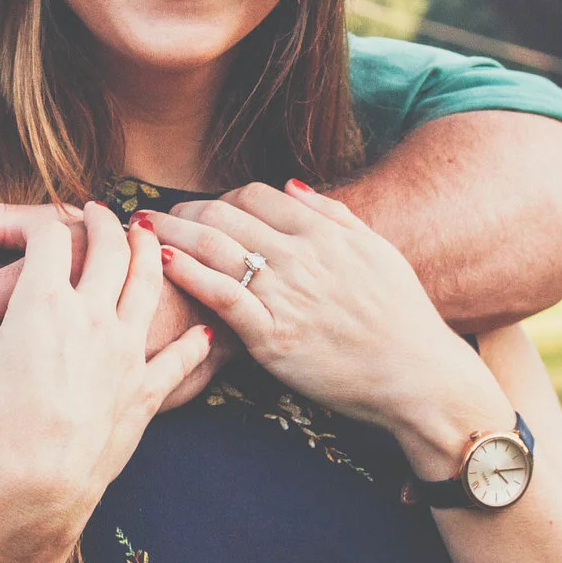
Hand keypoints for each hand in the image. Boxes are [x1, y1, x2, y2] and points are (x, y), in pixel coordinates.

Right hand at [0, 205, 211, 555]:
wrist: (38, 484)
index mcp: (43, 300)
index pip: (50, 236)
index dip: (50, 220)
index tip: (55, 216)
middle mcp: (92, 313)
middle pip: (111, 246)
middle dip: (107, 223)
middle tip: (105, 213)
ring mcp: (125, 347)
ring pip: (149, 283)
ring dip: (151, 254)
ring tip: (150, 238)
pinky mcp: (145, 386)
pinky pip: (178, 358)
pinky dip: (192, 343)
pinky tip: (203, 332)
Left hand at [155, 181, 493, 438]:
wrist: (419, 377)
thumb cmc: (402, 317)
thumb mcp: (378, 252)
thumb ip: (335, 214)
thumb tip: (291, 185)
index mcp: (324, 232)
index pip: (253, 195)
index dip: (218, 198)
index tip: (201, 212)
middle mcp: (302, 255)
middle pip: (224, 214)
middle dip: (184, 211)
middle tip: (155, 219)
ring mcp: (286, 294)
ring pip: (215, 247)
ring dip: (172, 233)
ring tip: (142, 230)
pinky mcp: (273, 336)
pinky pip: (222, 295)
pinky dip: (189, 274)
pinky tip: (164, 263)